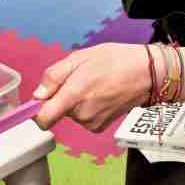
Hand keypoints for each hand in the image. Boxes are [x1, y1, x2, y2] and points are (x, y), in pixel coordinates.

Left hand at [33, 43, 151, 131]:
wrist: (147, 74)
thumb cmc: (115, 60)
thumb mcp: (81, 57)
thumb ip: (54, 76)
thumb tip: (38, 95)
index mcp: (73, 95)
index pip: (43, 119)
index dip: (37, 110)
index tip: (42, 99)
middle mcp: (81, 114)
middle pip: (57, 111)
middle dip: (63, 96)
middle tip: (80, 78)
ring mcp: (91, 123)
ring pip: (71, 114)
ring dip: (76, 101)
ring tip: (94, 84)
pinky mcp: (100, 127)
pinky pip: (83, 118)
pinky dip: (87, 108)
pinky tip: (101, 95)